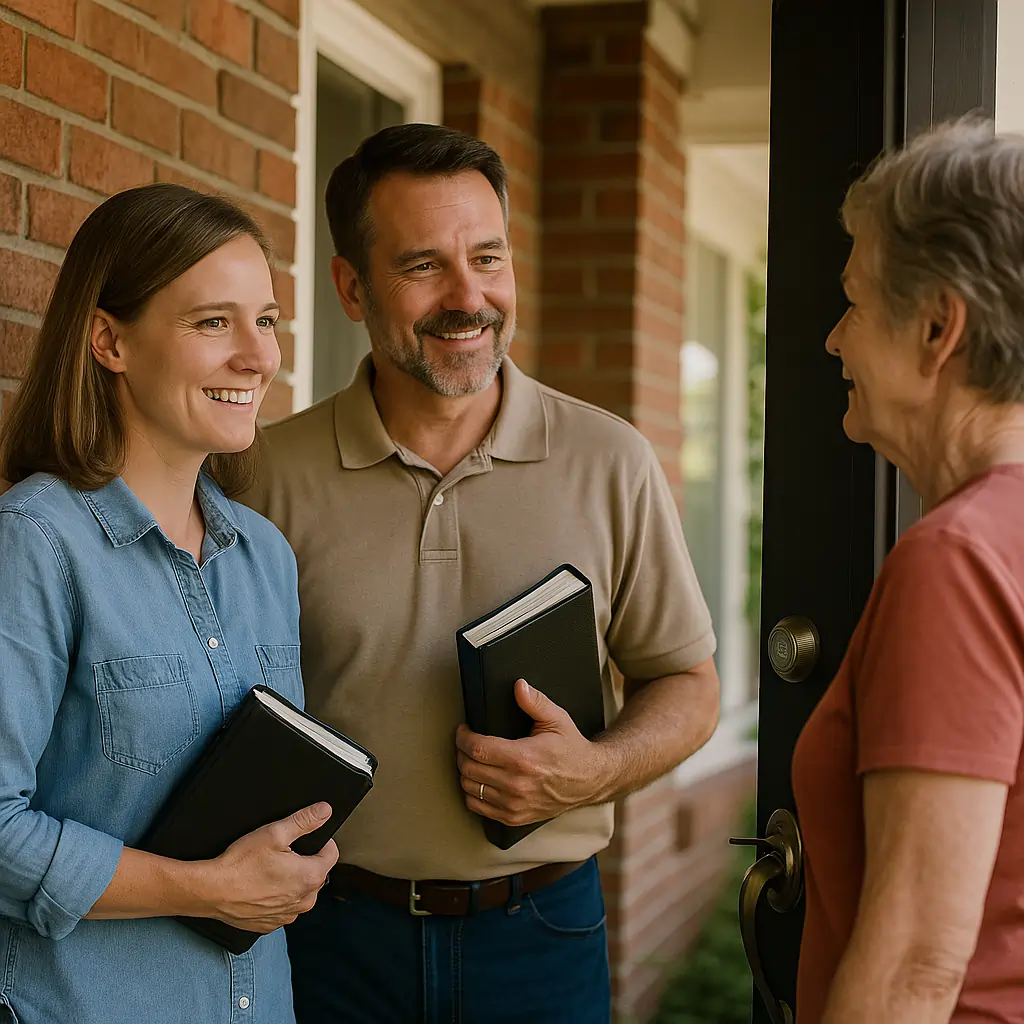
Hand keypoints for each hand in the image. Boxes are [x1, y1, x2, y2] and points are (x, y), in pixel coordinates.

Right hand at [199, 802, 338, 933]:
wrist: (212, 891)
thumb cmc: (241, 864)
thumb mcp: (275, 833)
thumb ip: (304, 820)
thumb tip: (325, 811)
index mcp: (310, 877)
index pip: (331, 854)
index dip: (320, 841)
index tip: (304, 838)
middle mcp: (304, 901)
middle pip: (317, 873)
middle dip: (305, 861)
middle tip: (282, 853)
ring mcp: (288, 915)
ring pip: (301, 892)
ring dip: (292, 881)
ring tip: (270, 870)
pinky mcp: (271, 924)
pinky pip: (284, 907)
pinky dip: (277, 897)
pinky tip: (262, 887)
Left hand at [456, 679, 612, 826]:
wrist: (589, 780)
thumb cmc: (572, 749)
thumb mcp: (557, 719)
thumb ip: (535, 701)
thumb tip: (519, 686)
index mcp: (523, 758)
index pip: (477, 749)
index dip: (463, 737)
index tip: (463, 730)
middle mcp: (516, 784)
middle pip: (468, 768)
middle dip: (461, 752)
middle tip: (465, 742)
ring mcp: (514, 804)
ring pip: (469, 788)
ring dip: (465, 772)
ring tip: (471, 759)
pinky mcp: (514, 817)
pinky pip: (478, 807)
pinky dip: (472, 793)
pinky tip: (478, 780)